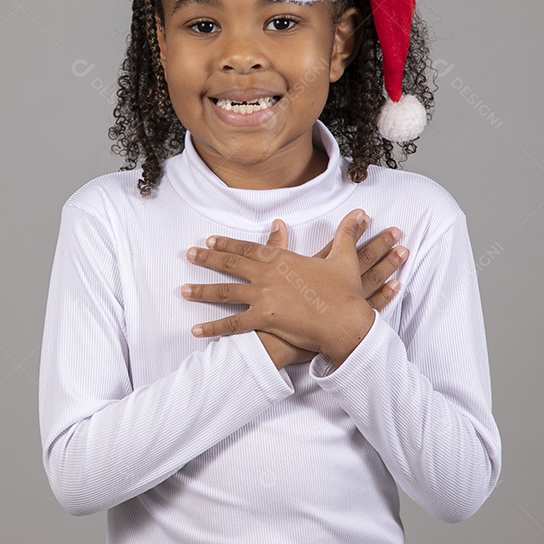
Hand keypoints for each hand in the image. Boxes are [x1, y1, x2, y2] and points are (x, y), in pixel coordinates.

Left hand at [181, 209, 377, 360]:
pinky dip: (213, 328)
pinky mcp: (264, 319)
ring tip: (184, 290)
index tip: (211, 241)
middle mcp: (268, 275)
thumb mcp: (344, 258)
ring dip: (203, 291)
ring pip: (226, 293)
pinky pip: (233, 325)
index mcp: (283, 259)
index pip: (249, 248)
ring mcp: (264, 297)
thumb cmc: (345, 291)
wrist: (347, 319)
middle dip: (208, 260)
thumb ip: (346, 234)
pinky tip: (196, 331)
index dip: (228, 244)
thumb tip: (359, 213)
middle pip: (231, 265)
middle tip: (189, 255)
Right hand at [255, 219, 408, 367]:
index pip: (341, 244)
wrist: (275, 341)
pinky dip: (386, 294)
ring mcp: (344, 303)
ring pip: (372, 279)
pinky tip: (396, 285)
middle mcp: (334, 283)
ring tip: (403, 252)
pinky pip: (373, 306)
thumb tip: (278, 224)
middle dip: (380, 244)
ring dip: (388, 265)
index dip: (355, 229)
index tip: (366, 216)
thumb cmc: (274, 308)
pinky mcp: (348, 322)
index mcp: (318, 270)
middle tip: (397, 232)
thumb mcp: (272, 273)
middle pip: (362, 259)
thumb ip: (276, 246)